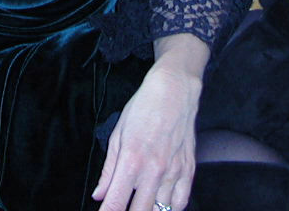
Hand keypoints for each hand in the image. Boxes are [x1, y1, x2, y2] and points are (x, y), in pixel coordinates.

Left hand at [93, 34, 208, 210]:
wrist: (174, 90)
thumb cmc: (143, 108)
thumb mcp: (117, 135)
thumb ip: (108, 170)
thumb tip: (99, 195)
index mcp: (131, 161)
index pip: (115, 203)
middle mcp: (154, 170)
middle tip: (123, 207)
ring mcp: (174, 171)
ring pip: (161, 210)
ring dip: (150, 209)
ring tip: (141, 203)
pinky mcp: (189, 170)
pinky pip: (181, 202)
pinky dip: (170, 208)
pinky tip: (161, 204)